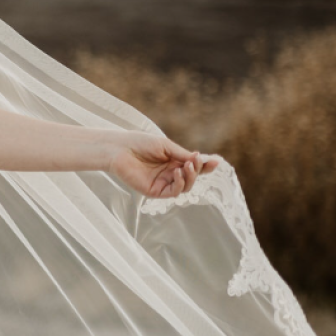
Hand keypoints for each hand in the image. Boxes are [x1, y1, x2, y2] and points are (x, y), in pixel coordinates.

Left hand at [106, 132, 220, 198]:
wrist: (119, 148)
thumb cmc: (140, 143)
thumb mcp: (166, 147)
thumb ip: (183, 155)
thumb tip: (204, 159)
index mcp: (173, 162)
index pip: (194, 167)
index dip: (205, 166)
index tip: (216, 161)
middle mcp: (170, 174)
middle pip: (192, 178)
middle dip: (198, 170)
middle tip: (195, 161)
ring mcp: (163, 183)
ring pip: (185, 186)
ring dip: (190, 177)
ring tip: (187, 165)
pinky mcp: (155, 191)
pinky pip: (173, 192)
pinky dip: (179, 183)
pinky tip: (177, 172)